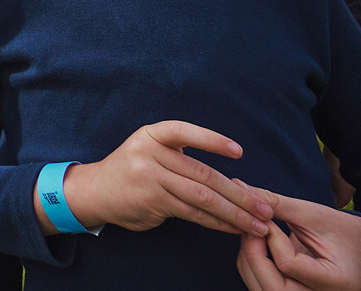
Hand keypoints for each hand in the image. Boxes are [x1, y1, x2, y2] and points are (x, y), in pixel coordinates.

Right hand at [60, 121, 273, 236]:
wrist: (96, 191)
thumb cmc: (132, 170)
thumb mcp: (149, 150)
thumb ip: (180, 158)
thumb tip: (232, 180)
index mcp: (151, 135)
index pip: (184, 132)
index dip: (212, 140)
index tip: (239, 152)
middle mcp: (149, 153)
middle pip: (204, 173)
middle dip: (240, 193)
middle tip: (265, 207)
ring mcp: (150, 178)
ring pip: (203, 196)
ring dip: (235, 213)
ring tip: (257, 224)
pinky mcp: (153, 202)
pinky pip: (193, 214)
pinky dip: (218, 223)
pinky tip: (234, 228)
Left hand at [233, 192, 360, 289]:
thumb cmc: (341, 229)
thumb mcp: (313, 214)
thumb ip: (277, 203)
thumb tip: (237, 185)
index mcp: (338, 281)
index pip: (288, 264)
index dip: (271, 238)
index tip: (268, 218)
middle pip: (272, 288)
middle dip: (252, 255)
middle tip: (248, 228)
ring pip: (263, 290)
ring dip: (249, 261)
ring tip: (251, 234)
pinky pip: (264, 288)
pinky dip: (254, 267)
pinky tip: (257, 245)